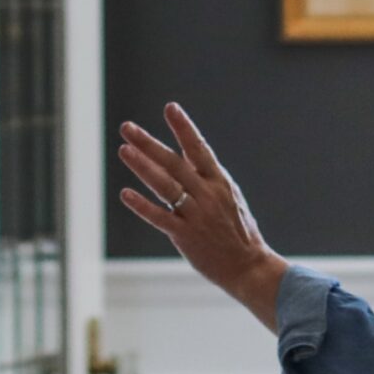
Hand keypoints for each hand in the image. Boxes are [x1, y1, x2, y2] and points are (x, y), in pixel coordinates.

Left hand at [119, 102, 289, 330]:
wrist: (249, 266)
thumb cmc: (239, 233)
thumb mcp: (229, 198)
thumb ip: (207, 179)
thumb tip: (186, 156)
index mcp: (220, 182)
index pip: (199, 148)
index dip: (184, 128)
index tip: (170, 108)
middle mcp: (208, 194)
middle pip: (174, 162)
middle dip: (149, 143)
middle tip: (127, 127)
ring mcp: (197, 214)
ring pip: (165, 185)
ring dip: (143, 166)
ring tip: (123, 150)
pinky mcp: (186, 236)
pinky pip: (160, 217)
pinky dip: (142, 206)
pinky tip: (125, 194)